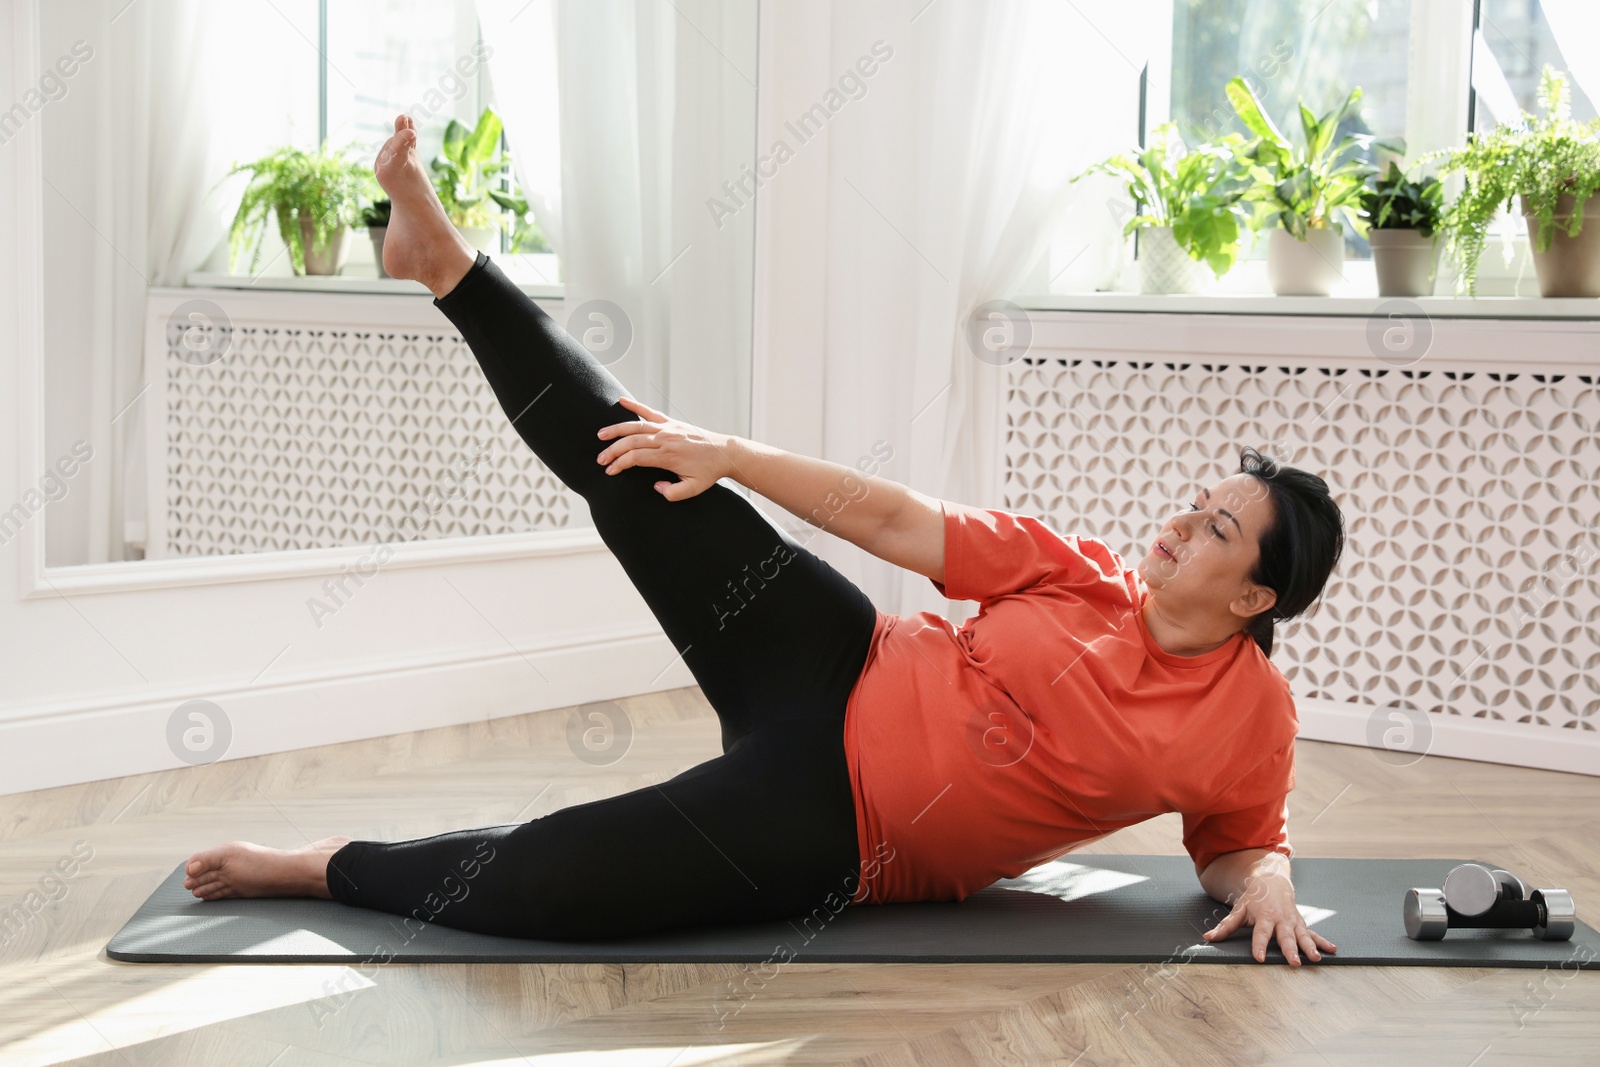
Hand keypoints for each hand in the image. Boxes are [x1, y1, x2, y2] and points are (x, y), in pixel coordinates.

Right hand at [595, 395, 737, 501]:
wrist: (723, 453)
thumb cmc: (707, 472)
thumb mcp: (693, 489)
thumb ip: (673, 493)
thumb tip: (655, 486)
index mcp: (668, 456)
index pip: (636, 458)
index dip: (620, 464)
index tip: (610, 471)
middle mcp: (666, 439)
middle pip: (632, 442)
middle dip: (613, 450)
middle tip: (600, 459)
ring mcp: (667, 428)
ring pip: (636, 426)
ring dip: (617, 429)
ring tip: (601, 435)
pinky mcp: (671, 422)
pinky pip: (650, 411)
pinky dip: (635, 405)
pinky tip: (621, 401)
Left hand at [1201, 867, 1336, 965]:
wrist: (1271, 882)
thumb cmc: (1253, 899)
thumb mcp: (1238, 910)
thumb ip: (1225, 926)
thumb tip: (1208, 938)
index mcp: (1263, 917)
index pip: (1260, 934)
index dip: (1259, 946)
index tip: (1260, 958)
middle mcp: (1280, 920)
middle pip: (1285, 937)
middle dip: (1290, 950)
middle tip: (1294, 963)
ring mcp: (1292, 922)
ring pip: (1302, 936)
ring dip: (1310, 947)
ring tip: (1316, 958)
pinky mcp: (1301, 924)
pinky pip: (1313, 934)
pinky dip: (1323, 941)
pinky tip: (1333, 950)